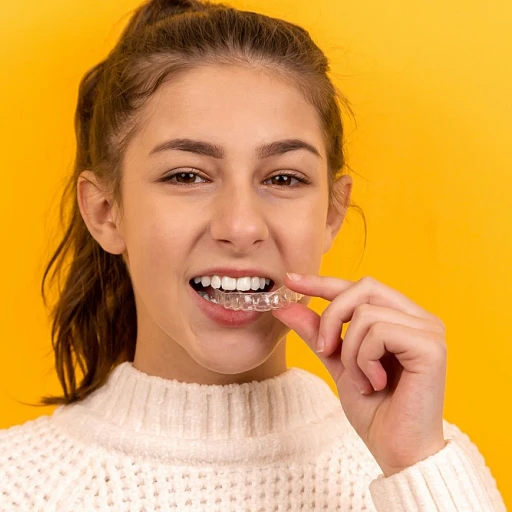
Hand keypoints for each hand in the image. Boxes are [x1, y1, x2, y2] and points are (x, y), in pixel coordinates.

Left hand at [272, 273, 447, 476]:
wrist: (397, 450)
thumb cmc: (375, 409)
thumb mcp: (337, 362)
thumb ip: (317, 331)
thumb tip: (286, 305)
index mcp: (402, 317)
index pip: (360, 287)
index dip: (324, 281)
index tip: (291, 280)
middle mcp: (420, 317)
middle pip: (364, 287)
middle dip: (333, 317)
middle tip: (326, 351)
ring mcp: (429, 329)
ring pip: (366, 314)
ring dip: (350, 352)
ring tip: (362, 381)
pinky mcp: (431, 345)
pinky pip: (378, 332)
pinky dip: (364, 360)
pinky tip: (376, 383)